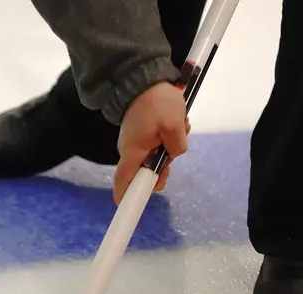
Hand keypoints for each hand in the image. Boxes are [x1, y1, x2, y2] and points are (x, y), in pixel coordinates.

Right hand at [113, 82, 188, 202]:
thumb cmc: (156, 101)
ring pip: (151, 157)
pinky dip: (164, 140)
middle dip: (162, 167)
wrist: (142, 77)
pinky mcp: (139, 133)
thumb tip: (174, 155)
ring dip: (167, 149)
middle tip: (173, 153)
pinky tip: (174, 125)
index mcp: (134, 151)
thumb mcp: (174, 124)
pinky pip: (152, 145)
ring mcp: (133, 142)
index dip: (127, 197)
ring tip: (178, 129)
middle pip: (143, 172)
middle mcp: (129, 150)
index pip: (124, 182)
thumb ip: (176, 145)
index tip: (132, 207)